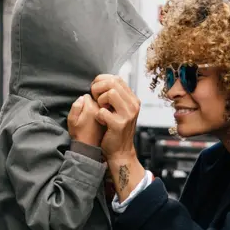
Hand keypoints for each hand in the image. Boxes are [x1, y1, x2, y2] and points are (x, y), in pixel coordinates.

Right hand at [67, 94, 104, 146]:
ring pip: (102, 104)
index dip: (83, 102)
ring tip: (93, 119)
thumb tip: (82, 97)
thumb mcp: (72, 121)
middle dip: (92, 103)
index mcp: (91, 107)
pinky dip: (104, 113)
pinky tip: (101, 121)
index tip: (82, 110)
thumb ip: (76, 106)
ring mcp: (108, 113)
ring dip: (99, 108)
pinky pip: (107, 110)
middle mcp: (101, 108)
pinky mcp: (111, 119)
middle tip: (87, 115)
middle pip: (97, 98)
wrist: (90, 147)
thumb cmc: (79, 134)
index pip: (87, 95)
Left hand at [91, 75, 145, 200]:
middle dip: (98, 88)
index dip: (102, 81)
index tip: (96, 91)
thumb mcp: (120, 109)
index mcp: (133, 99)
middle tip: (95, 99)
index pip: (116, 78)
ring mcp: (128, 114)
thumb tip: (104, 81)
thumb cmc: (115, 129)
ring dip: (99, 100)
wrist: (120, 151)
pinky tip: (101, 121)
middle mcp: (133, 105)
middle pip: (113, 82)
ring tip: (100, 109)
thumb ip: (116, 96)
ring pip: (110, 93)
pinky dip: (98, 115)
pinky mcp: (119, 124)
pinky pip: (102, 111)